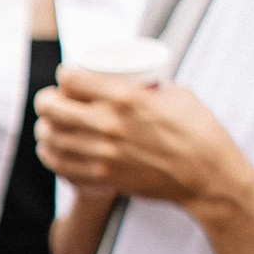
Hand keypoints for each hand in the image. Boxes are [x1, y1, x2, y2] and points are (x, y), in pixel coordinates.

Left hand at [35, 68, 253, 218]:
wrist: (209, 178)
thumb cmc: (200, 132)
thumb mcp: (177, 95)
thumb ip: (151, 86)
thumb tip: (137, 78)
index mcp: (126, 98)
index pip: (72, 80)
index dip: (63, 76)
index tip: (66, 77)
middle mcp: (109, 125)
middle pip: (53, 108)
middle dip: (45, 101)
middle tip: (49, 101)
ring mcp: (104, 154)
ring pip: (52, 138)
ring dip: (44, 129)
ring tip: (47, 126)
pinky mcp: (104, 177)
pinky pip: (62, 166)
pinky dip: (51, 156)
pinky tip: (50, 150)